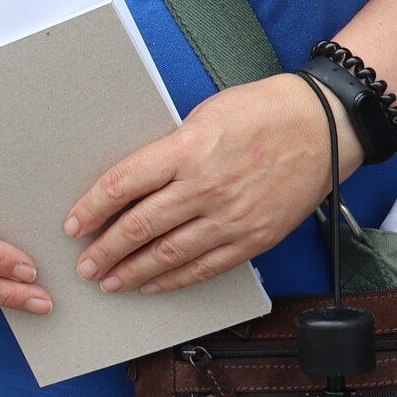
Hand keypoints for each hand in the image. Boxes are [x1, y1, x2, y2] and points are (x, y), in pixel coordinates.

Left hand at [66, 72, 356, 296]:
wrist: (322, 126)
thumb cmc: (261, 111)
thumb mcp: (203, 116)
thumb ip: (170, 150)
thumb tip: (138, 180)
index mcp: (185, 150)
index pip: (124, 184)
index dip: (93, 207)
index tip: (74, 223)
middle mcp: (204, 188)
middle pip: (140, 226)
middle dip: (106, 250)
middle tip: (84, 265)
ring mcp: (230, 218)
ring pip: (169, 255)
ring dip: (134, 273)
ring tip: (110, 282)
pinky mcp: (254, 239)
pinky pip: (206, 268)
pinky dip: (175, 280)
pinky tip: (154, 286)